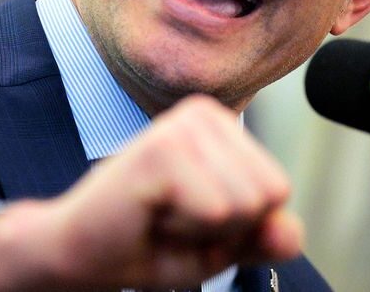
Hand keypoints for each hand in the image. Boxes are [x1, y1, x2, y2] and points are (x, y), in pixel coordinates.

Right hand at [0, 95, 302, 290]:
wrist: (79, 255)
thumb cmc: (146, 243)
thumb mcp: (222, 246)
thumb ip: (264, 237)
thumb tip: (290, 231)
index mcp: (220, 126)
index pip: (278, 189)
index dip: (239, 225)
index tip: (190, 218)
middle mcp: (203, 114)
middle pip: (269, 194)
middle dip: (225, 229)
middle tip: (173, 220)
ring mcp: (180, 127)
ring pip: (245, 205)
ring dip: (202, 231)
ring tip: (160, 215)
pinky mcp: (161, 149)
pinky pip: (216, 212)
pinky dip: (185, 230)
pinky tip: (149, 213)